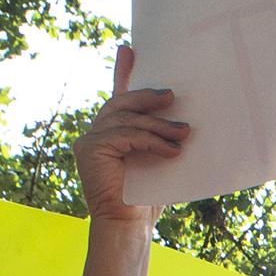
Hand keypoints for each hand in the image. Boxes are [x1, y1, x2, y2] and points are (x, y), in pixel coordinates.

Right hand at [74, 44, 187, 228]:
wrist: (128, 226)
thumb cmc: (147, 197)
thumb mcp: (158, 159)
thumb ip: (160, 137)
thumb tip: (185, 118)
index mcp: (111, 132)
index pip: (118, 96)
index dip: (123, 72)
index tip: (129, 49)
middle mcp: (96, 133)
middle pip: (122, 102)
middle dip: (148, 96)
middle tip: (173, 96)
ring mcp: (89, 140)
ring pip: (127, 118)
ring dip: (159, 124)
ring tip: (184, 132)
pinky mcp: (90, 149)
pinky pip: (127, 135)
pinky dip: (152, 140)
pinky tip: (172, 149)